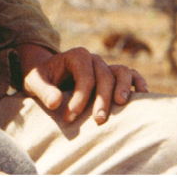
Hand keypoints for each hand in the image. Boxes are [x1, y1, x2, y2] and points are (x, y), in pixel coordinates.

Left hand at [17, 44, 147, 124]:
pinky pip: (130, 74)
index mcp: (76, 56)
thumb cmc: (40, 77)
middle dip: (102, 99)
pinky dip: (137, 82)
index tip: (70, 117)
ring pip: (121, 72)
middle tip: (98, 120)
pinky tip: (142, 95)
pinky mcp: (112, 75)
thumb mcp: (34, 82)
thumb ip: (43, 90)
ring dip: (124, 88)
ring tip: (121, 104)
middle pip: (105, 76)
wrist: (46, 72)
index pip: (85, 77)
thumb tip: (56, 102)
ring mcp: (105, 65)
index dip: (80, 98)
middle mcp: (93, 59)